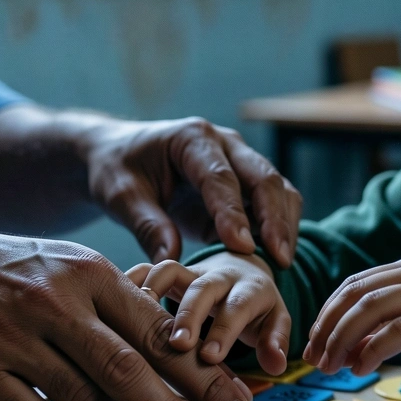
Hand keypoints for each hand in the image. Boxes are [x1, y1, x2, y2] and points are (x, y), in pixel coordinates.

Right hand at [0, 227, 256, 400]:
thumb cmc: (17, 275)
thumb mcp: (74, 270)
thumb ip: (123, 311)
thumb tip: (181, 364)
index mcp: (90, 275)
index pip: (160, 331)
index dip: (204, 376)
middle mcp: (55, 304)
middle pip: (129, 371)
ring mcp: (16, 339)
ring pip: (86, 400)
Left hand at [83, 117, 301, 266]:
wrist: (120, 156)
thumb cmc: (117, 171)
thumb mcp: (120, 196)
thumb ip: (146, 225)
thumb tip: (169, 258)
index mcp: (191, 139)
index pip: (220, 177)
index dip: (233, 213)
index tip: (242, 247)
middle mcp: (224, 144)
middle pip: (262, 178)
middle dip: (274, 219)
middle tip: (280, 258)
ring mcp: (239, 161)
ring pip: (277, 189)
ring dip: (284, 224)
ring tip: (284, 262)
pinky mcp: (245, 183)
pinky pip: (273, 202)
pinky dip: (280, 227)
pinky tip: (278, 257)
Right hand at [128, 252, 289, 374]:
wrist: (240, 270)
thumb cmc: (255, 305)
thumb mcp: (273, 320)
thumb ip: (274, 340)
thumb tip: (276, 365)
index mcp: (248, 287)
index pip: (238, 305)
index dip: (225, 329)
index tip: (211, 357)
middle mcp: (216, 276)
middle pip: (202, 288)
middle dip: (189, 315)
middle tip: (177, 345)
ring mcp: (188, 272)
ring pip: (167, 272)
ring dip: (151, 298)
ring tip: (134, 327)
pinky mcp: (163, 274)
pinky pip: (142, 272)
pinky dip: (126, 288)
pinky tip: (108, 312)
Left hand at [303, 254, 400, 382]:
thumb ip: (380, 329)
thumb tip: (339, 348)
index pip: (353, 284)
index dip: (326, 313)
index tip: (312, 342)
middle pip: (357, 294)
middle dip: (328, 328)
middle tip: (313, 359)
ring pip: (373, 308)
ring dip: (343, 340)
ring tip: (331, 367)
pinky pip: (399, 330)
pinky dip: (373, 349)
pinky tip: (360, 368)